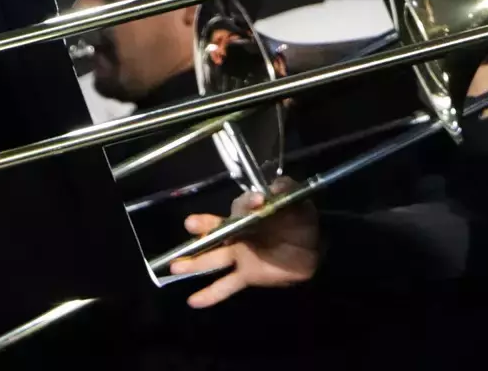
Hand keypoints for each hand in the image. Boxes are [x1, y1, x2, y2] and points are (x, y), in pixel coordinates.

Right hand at [171, 178, 319, 306]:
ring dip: (194, 262)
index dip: (248, 204)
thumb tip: (277, 186)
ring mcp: (240, 255)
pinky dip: (209, 294)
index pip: (242, 207)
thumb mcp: (299, 204)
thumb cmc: (301, 224)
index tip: (258, 202)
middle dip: (204, 226)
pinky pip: (225, 286)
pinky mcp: (246, 275)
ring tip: (175, 266)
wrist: (312, 252)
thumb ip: (288, 193)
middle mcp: (239, 233)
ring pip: (213, 258)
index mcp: (251, 214)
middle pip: (218, 230)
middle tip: (191, 223)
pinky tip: (193, 301)